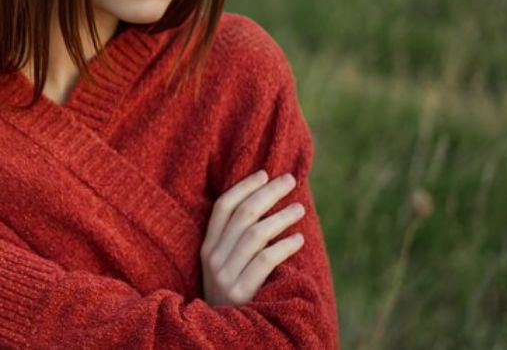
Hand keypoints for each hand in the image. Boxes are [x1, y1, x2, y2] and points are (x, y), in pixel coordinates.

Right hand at [201, 169, 306, 305]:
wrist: (222, 334)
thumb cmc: (233, 294)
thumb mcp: (226, 265)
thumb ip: (237, 240)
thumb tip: (267, 204)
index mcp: (207, 247)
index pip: (223, 207)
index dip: (244, 187)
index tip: (264, 173)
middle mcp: (213, 258)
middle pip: (242, 216)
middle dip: (267, 194)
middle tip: (290, 181)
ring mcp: (225, 275)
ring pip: (255, 235)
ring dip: (280, 217)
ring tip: (299, 209)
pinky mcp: (241, 292)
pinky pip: (264, 261)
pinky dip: (283, 247)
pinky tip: (297, 238)